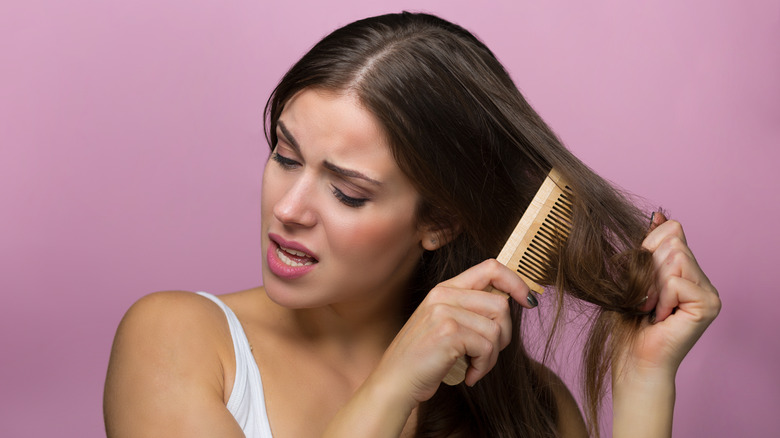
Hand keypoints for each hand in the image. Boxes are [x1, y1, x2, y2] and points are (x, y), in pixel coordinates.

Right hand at [373, 259, 535, 405]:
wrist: (394, 382)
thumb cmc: (423, 359)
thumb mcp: (444, 324)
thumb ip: (470, 310)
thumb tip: (512, 302)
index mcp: (444, 289)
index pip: (491, 267)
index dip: (516, 282)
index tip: (528, 301)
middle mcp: (443, 295)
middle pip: (500, 304)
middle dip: (505, 334)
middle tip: (488, 353)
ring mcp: (444, 312)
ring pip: (496, 329)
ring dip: (492, 357)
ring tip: (475, 366)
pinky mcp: (448, 333)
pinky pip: (487, 348)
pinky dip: (483, 367)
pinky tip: (468, 375)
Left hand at [617, 212, 720, 377]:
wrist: (634, 359)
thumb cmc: (630, 323)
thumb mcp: (634, 276)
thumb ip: (648, 247)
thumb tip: (658, 214)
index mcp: (686, 270)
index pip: (673, 231)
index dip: (648, 247)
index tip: (639, 275)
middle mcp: (702, 279)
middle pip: (673, 242)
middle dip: (648, 269)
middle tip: (646, 299)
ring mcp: (709, 292)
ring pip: (675, 257)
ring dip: (652, 284)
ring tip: (651, 308)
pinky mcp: (708, 304)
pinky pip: (675, 281)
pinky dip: (659, 298)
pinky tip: (660, 317)